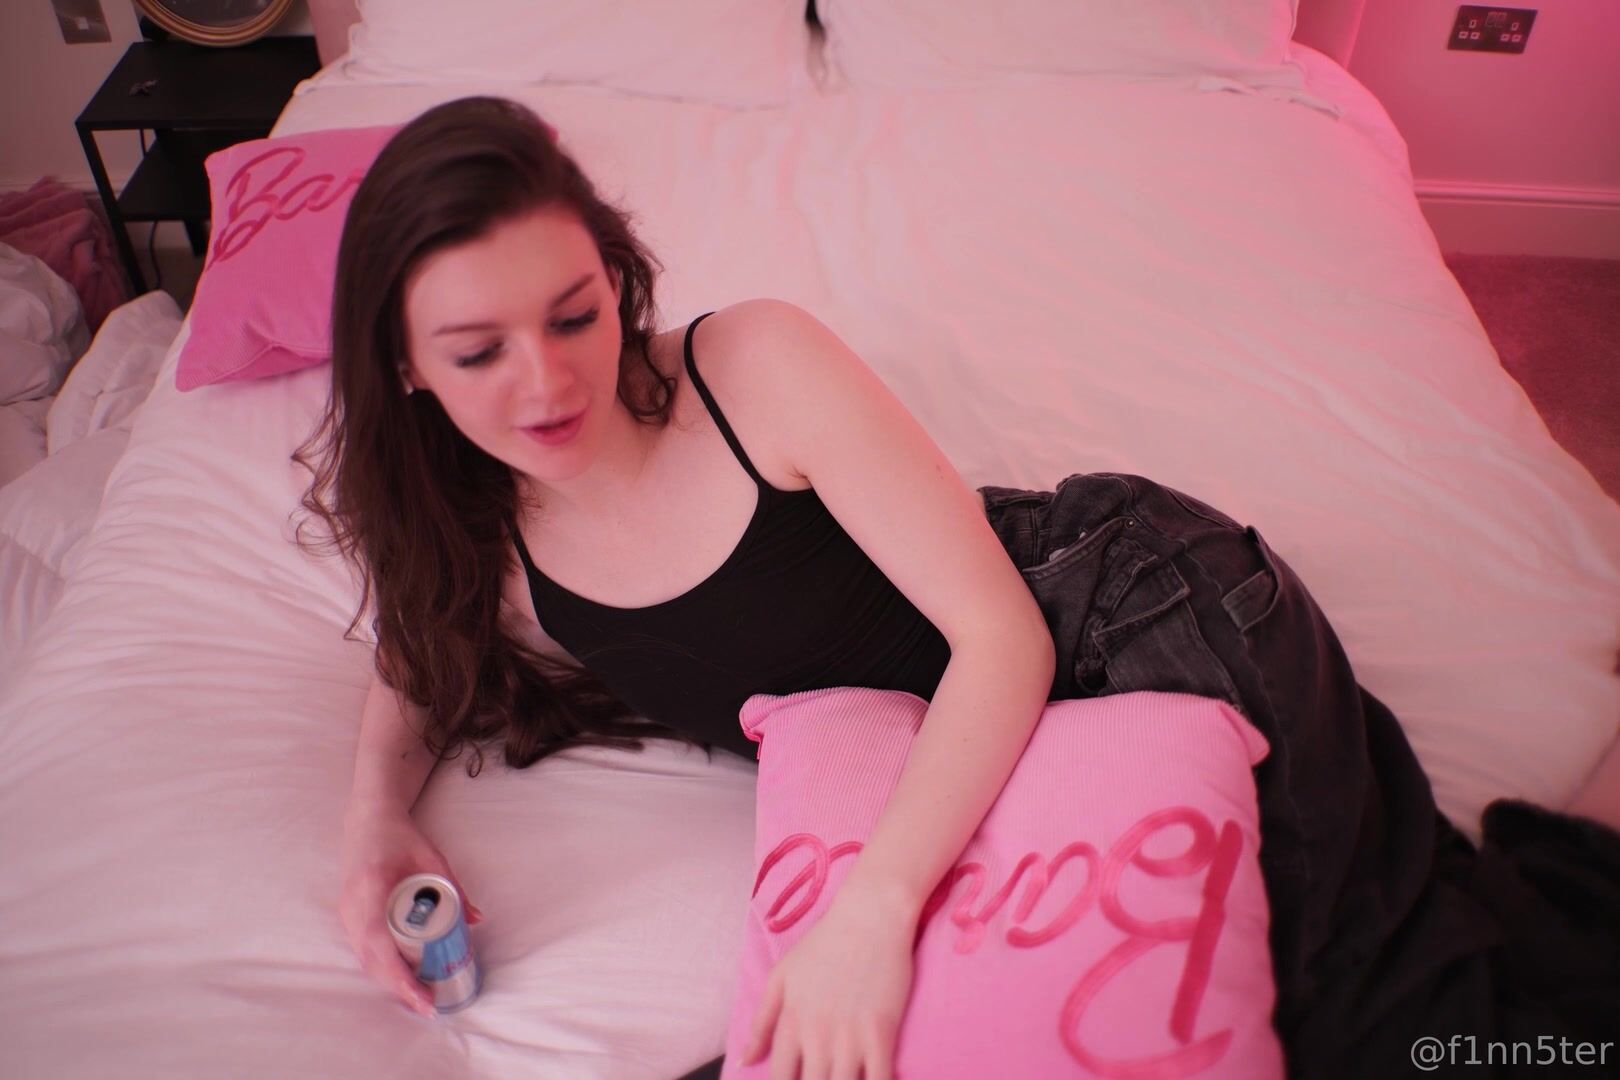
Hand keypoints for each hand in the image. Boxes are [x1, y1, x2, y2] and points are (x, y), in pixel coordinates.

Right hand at [337, 805, 482, 1016]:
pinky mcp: (346, 916)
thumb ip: (454, 888)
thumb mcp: (432, 856)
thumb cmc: (399, 835)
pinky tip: (402, 979)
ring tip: (418, 998)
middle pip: (370, 959)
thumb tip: (476, 919)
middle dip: (397, 987)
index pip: (379, 940)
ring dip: (388, 981)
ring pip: (364, 959)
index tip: (420, 994)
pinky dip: (381, 968)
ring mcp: (345, 911)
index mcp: (372, 886)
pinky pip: (361, 950)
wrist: (367, 819)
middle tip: (427, 1006)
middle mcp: (352, 904)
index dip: (398, 973)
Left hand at [741, 897, 914, 1078]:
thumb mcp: (782, 976)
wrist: (870, 915)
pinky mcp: (881, 1033)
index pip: (780, 1078)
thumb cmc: (824, 943)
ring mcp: (850, 1037)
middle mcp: (816, 1035)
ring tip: (842, 1078)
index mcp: (791, 1022)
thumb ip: (761, 1022)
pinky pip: (878, 1079)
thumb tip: (746, 1061)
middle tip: (822, 1077)